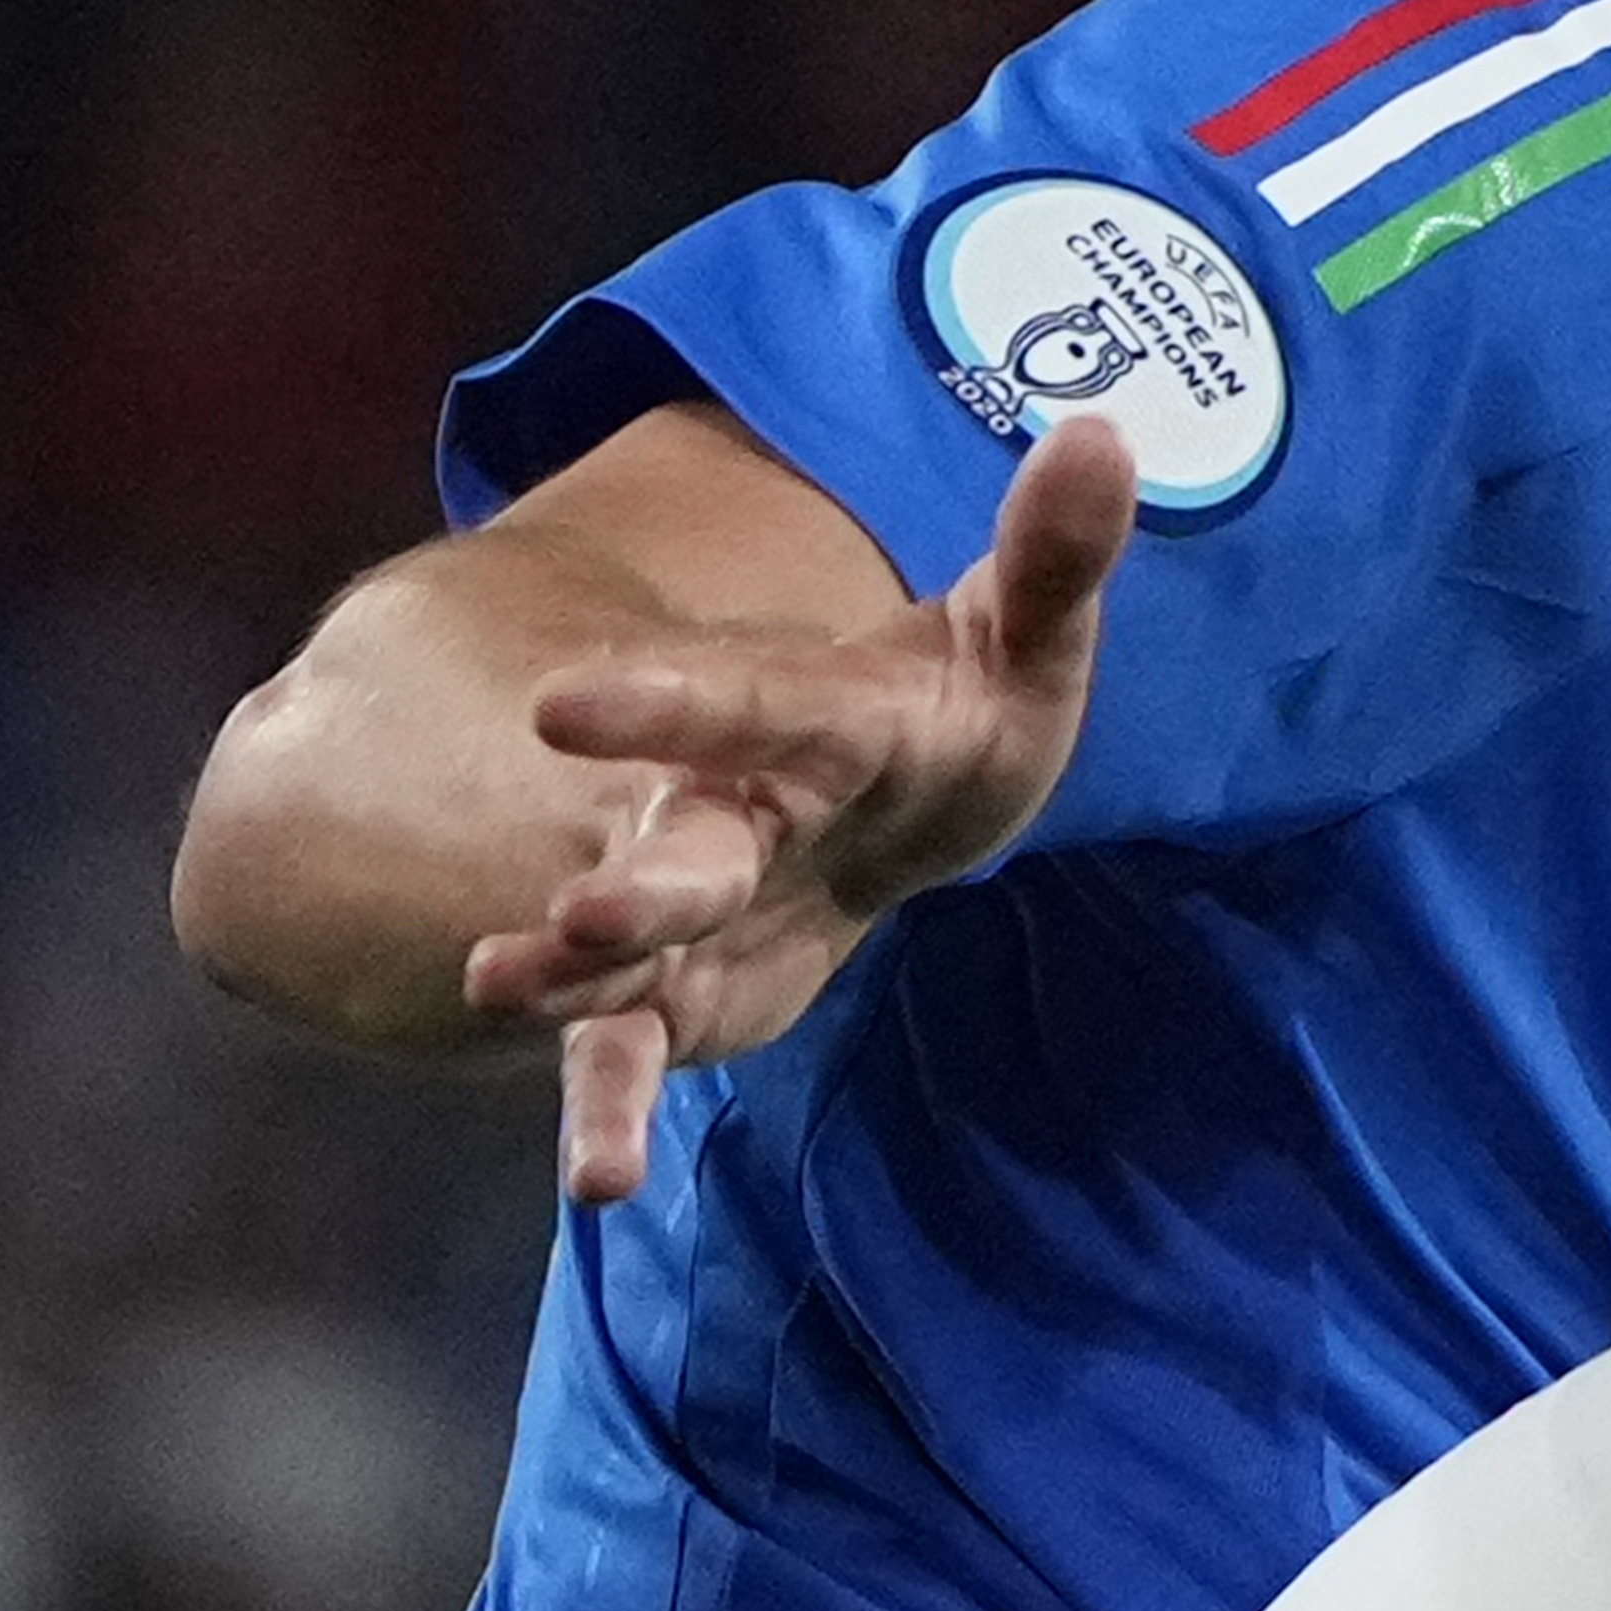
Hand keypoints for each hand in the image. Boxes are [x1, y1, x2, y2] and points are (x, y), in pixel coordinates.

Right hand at [463, 416, 1135, 1199]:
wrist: (893, 807)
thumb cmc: (948, 718)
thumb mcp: (1018, 648)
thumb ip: (1053, 557)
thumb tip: (1109, 431)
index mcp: (808, 718)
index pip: (746, 704)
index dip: (667, 704)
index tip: (567, 704)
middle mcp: (722, 806)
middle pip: (677, 844)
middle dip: (635, 878)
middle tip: (576, 914)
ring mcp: (689, 901)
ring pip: (620, 946)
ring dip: (568, 972)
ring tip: (501, 989)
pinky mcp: (680, 994)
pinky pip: (633, 1050)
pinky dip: (605, 1107)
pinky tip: (594, 1180)